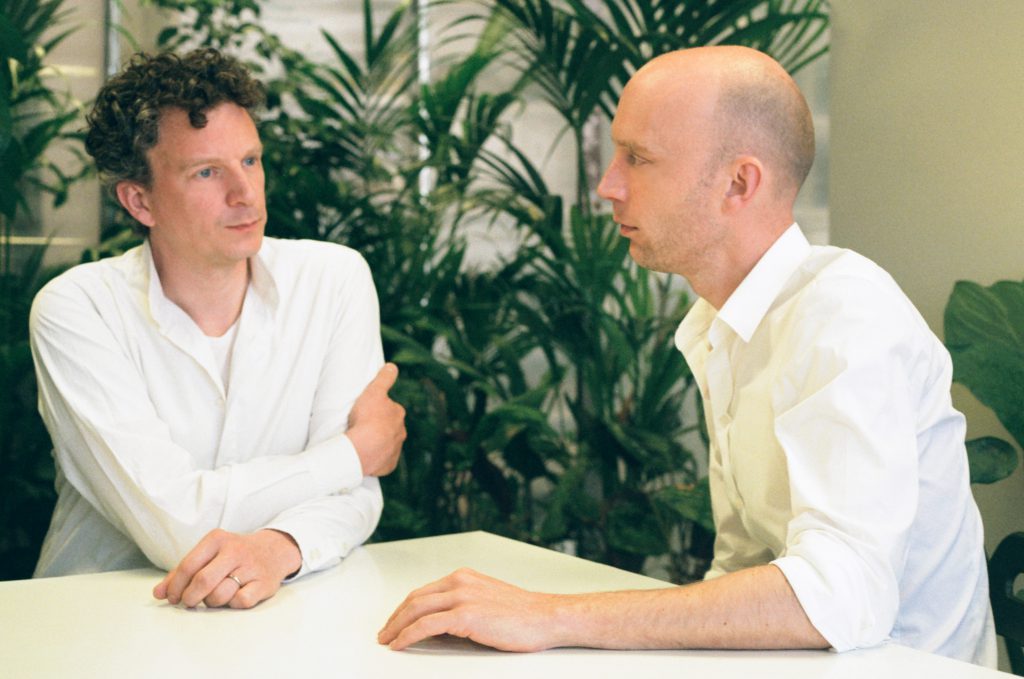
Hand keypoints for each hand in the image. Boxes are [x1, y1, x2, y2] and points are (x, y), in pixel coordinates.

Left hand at [153, 528, 300, 608]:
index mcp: (217, 539)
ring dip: (212, 602)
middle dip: (191, 597)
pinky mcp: (264, 583)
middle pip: (202, 581)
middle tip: (190, 602)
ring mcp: (251, 567)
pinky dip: (233, 604)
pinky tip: (234, 596)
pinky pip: (240, 602)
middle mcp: (235, 550)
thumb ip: (182, 572)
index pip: (188, 566)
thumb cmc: (233, 555)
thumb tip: (158, 593)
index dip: (175, 586)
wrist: (274, 550)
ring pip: (220, 595)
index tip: (173, 597)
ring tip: (215, 596)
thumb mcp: (209, 554)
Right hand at [347, 362, 405, 476]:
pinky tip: (367, 455)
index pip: (391, 408)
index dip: (379, 408)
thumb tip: (392, 366)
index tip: (368, 410)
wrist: (362, 449)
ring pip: (388, 443)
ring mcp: (395, 450)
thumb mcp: (374, 392)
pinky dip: (377, 458)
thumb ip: (384, 378)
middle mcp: (401, 432)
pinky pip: (383, 460)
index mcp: (398, 414)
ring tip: (363, 440)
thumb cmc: (367, 419)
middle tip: (363, 425)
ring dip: (379, 441)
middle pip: (390, 426)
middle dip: (380, 425)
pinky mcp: (388, 464)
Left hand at [378, 568, 563, 651]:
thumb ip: (464, 604)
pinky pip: (426, 625)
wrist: (546, 617)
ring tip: (388, 640)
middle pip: (415, 599)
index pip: (424, 591)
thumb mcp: (488, 600)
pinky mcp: (465, 615)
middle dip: (395, 618)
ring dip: (397, 627)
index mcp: (464, 577)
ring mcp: (462, 596)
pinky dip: (408, 635)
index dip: (405, 608)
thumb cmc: (523, 614)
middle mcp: (460, 582)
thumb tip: (440, 623)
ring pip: (416, 610)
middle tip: (385, 633)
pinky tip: (401, 644)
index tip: (396, 621)